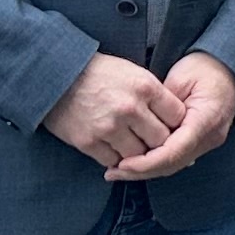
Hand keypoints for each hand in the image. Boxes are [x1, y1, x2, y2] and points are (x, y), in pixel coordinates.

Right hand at [45, 54, 187, 172]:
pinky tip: (112, 146)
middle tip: (152, 140)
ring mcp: (109, 127)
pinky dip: (115, 158)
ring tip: (130, 142)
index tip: (169, 125)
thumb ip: (155, 96)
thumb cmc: (99, 73)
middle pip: (161, 140)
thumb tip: (178, 120)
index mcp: (145, 87)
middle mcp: (129, 108)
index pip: (177, 116)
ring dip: (136, 153)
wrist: (57, 76)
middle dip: (159, 142)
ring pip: (138, 155)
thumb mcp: (133, 73)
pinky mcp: (89, 142)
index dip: (176, 123)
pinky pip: (114, 161)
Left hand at [110, 54, 234, 181]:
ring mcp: (207, 142)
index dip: (146, 162)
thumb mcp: (178, 80)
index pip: (174, 152)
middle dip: (141, 171)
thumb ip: (161, 107)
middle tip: (113, 172)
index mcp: (205, 120)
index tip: (122, 164)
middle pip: (172, 164)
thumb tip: (141, 128)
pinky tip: (135, 162)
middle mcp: (209, 137)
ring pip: (173, 165)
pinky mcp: (201, 142)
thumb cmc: (203, 67)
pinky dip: (155, 162)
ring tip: (118, 170)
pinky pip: (176, 158)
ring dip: (146, 170)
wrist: (227, 67)